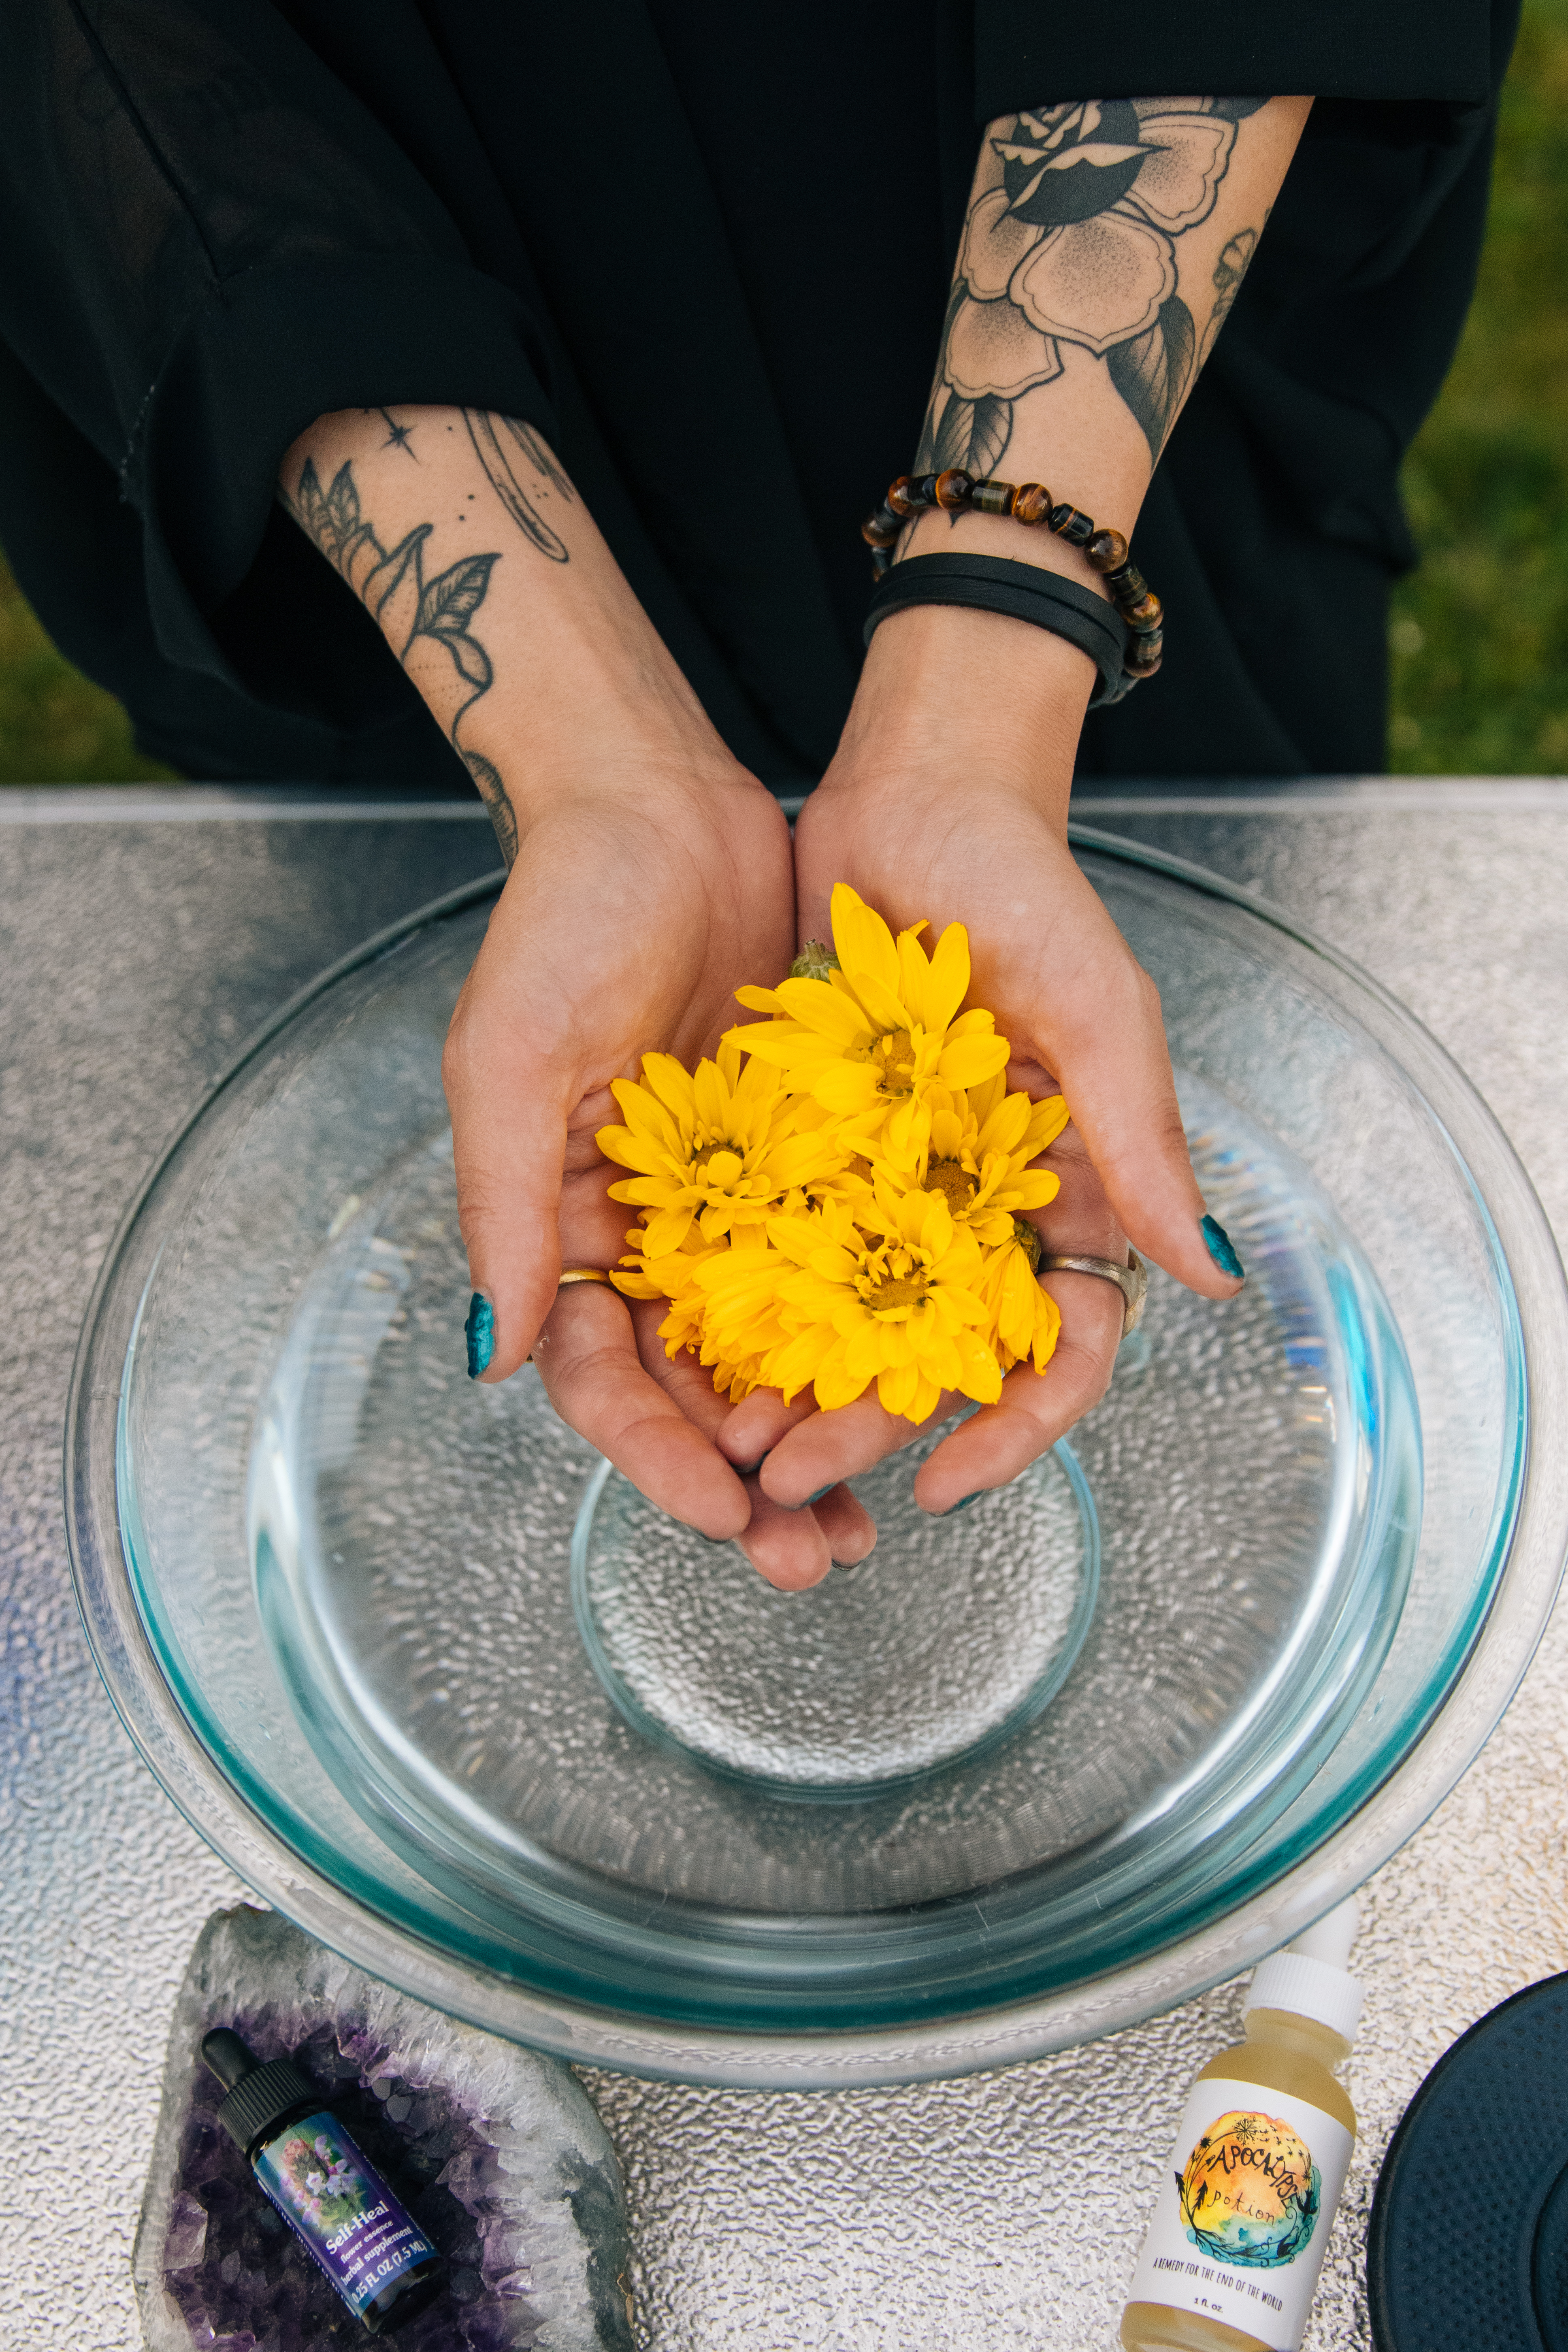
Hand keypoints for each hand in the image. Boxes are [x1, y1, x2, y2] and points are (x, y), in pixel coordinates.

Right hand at [444, 748, 878, 1586]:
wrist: (661, 809)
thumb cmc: (564, 920)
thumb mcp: (511, 1058)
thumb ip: (507, 1208)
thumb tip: (495, 1356)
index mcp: (569, 1230)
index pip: (606, 1379)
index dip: (660, 1457)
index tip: (726, 1511)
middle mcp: (654, 1235)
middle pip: (698, 1394)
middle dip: (754, 1483)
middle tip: (818, 1556)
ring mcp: (737, 1202)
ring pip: (777, 1354)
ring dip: (822, 1435)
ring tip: (876, 1512)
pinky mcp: (810, 1157)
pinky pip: (845, 1265)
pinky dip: (875, 1332)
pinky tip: (923, 1388)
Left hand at [715, 602, 1242, 1532]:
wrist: (916, 793)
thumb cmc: (1026, 884)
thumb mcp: (1098, 1008)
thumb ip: (1143, 1141)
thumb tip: (1212, 1272)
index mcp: (1063, 1190)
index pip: (1060, 1344)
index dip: (1013, 1425)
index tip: (944, 1477)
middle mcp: (976, 1203)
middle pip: (933, 1355)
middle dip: (867, 1431)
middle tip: (792, 1482)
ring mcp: (887, 1180)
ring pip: (846, 1321)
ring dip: (793, 1393)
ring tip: (730, 1445)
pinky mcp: (809, 1143)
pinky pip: (775, 1244)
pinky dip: (742, 1304)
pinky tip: (690, 1351)